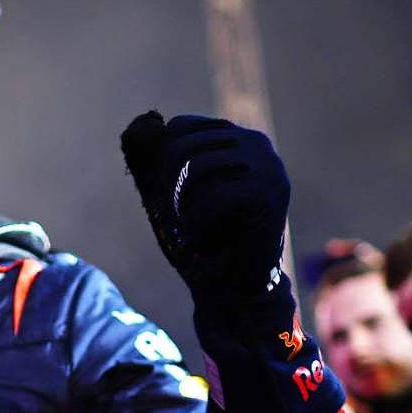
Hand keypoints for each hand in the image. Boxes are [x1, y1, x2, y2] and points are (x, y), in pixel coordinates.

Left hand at [120, 111, 289, 299]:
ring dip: (182, 209)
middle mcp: (256, 144)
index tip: (173, 202)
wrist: (236, 290)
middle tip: (179, 222)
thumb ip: (152, 160)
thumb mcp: (170, 195)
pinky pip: (214, 198)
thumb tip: (140, 122)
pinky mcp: (270, 195)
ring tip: (193, 231)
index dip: (163, 165)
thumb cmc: (202, 242)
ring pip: (196, 170)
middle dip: (169, 190)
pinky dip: (197, 225)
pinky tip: (203, 241)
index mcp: (235, 138)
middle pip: (183, 147)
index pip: (180, 128)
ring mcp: (268, 167)